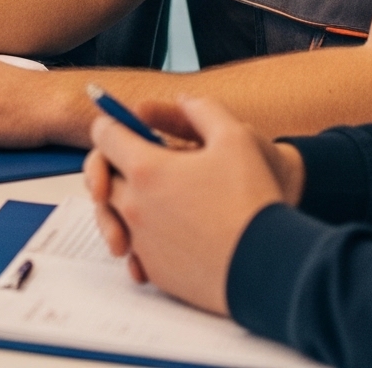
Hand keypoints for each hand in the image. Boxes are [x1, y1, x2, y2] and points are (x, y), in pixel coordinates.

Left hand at [85, 96, 293, 313]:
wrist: (269, 265)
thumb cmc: (252, 201)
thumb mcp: (235, 138)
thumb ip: (203, 110)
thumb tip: (186, 101)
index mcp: (146, 169)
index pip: (104, 135)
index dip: (112, 123)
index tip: (123, 125)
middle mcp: (134, 207)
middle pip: (102, 178)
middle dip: (114, 166)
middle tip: (139, 163)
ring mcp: (142, 243)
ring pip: (114, 217)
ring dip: (125, 204)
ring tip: (150, 201)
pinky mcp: (156, 271)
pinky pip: (135, 251)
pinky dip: (142, 240)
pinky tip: (164, 234)